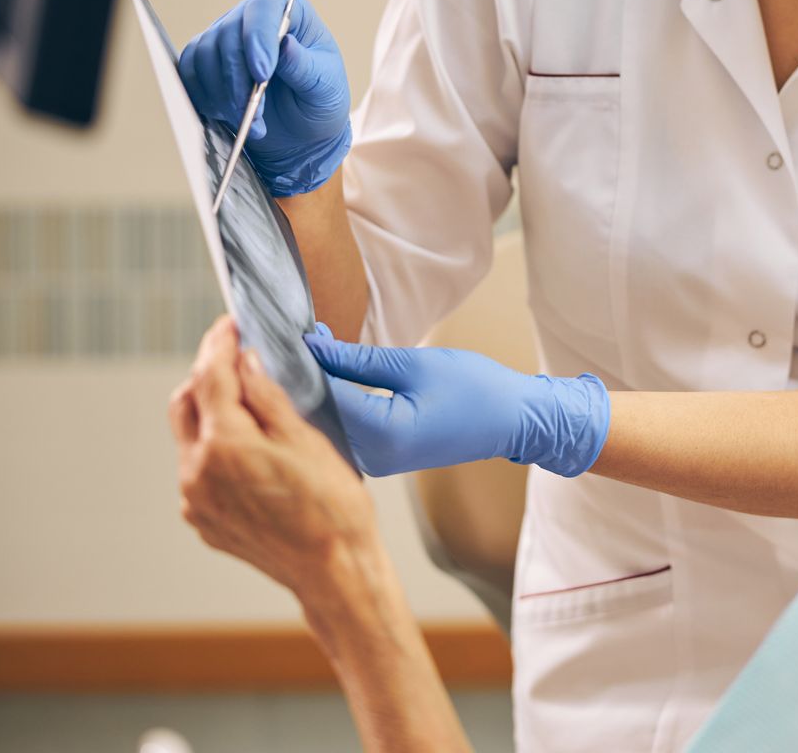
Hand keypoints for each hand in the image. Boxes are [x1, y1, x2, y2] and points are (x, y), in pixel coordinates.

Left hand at [170, 318, 377, 599]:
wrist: (334, 571)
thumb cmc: (333, 505)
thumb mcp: (307, 437)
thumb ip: (268, 395)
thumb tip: (245, 359)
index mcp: (225, 444)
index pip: (210, 375)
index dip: (219, 342)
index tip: (231, 323)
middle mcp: (197, 472)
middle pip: (185, 403)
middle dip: (208, 374)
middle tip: (239, 357)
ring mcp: (196, 500)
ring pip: (191, 438)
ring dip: (212, 413)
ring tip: (251, 404)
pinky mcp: (204, 520)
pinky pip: (199, 471)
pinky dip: (217, 449)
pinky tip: (252, 450)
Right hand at [178, 0, 352, 195]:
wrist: (301, 129)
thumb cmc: (320, 99)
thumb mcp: (326, 86)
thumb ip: (305, 66)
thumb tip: (286, 44)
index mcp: (289, 12)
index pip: (263, 10)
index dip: (258, 40)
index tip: (263, 75)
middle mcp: (252, 17)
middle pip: (227, 34)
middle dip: (238, 80)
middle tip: (254, 114)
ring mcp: (225, 37)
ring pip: (204, 55)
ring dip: (223, 95)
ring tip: (251, 123)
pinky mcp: (205, 61)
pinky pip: (189, 72)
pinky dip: (206, 98)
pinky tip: (229, 116)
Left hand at [304, 327, 610, 478]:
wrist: (512, 421)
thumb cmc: (475, 389)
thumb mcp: (415, 363)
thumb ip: (357, 359)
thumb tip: (312, 345)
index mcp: (384, 434)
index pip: (323, 395)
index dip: (301, 362)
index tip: (284, 333)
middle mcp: (373, 457)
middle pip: (317, 415)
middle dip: (301, 376)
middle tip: (290, 338)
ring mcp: (375, 463)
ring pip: (325, 424)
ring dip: (314, 388)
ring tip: (307, 350)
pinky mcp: (379, 459)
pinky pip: (341, 430)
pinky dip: (331, 401)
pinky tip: (327, 373)